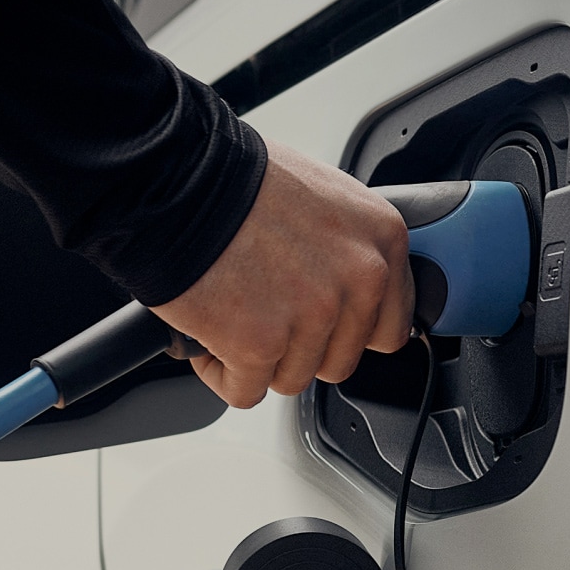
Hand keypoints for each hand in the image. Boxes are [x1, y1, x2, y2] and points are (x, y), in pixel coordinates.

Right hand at [149, 140, 413, 407]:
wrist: (178, 180)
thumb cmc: (237, 178)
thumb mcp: (323, 196)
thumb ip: (347, 248)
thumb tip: (348, 286)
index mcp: (381, 239)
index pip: (391, 325)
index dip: (348, 331)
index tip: (324, 326)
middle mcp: (360, 279)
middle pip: (340, 359)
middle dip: (300, 346)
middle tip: (265, 311)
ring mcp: (314, 315)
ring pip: (294, 378)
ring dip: (259, 358)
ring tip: (233, 312)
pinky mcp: (261, 345)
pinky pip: (246, 390)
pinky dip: (221, 371)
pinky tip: (209, 335)